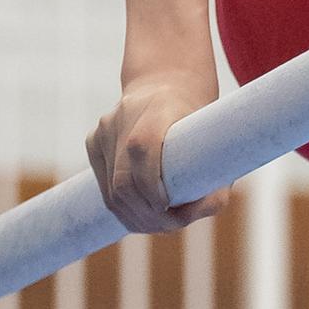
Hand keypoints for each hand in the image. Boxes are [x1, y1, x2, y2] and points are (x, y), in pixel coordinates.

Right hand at [88, 66, 231, 234]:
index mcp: (156, 108)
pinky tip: (140, 214)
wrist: (165, 82)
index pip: (143, 148)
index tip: (172, 210)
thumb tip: (203, 212)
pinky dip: (123, 206)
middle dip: (147, 215)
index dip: (154, 187)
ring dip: (134, 218)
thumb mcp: (214, 140)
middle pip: (124, 182)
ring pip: (111, 191)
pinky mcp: (93, 140)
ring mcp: (104, 130)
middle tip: (170, 227)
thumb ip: (216, 179)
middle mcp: (123, 117)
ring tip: (157, 225)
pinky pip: (103, 185)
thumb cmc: (196, 117)